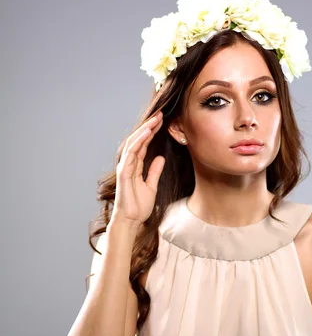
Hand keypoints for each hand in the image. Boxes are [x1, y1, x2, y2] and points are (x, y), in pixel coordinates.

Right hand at [111, 111, 164, 226]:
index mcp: (135, 166)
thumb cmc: (138, 206)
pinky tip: (146, 133)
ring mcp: (125, 168)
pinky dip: (138, 142)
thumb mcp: (151, 186)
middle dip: (148, 127)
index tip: (162, 122)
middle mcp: (128, 164)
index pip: (143, 145)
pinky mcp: (124, 173)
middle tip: (160, 115)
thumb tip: (160, 158)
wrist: (131, 221)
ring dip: (144, 130)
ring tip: (155, 120)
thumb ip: (154, 171)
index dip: (152, 132)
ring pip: (133, 143)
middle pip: (138, 140)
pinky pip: (131, 154)